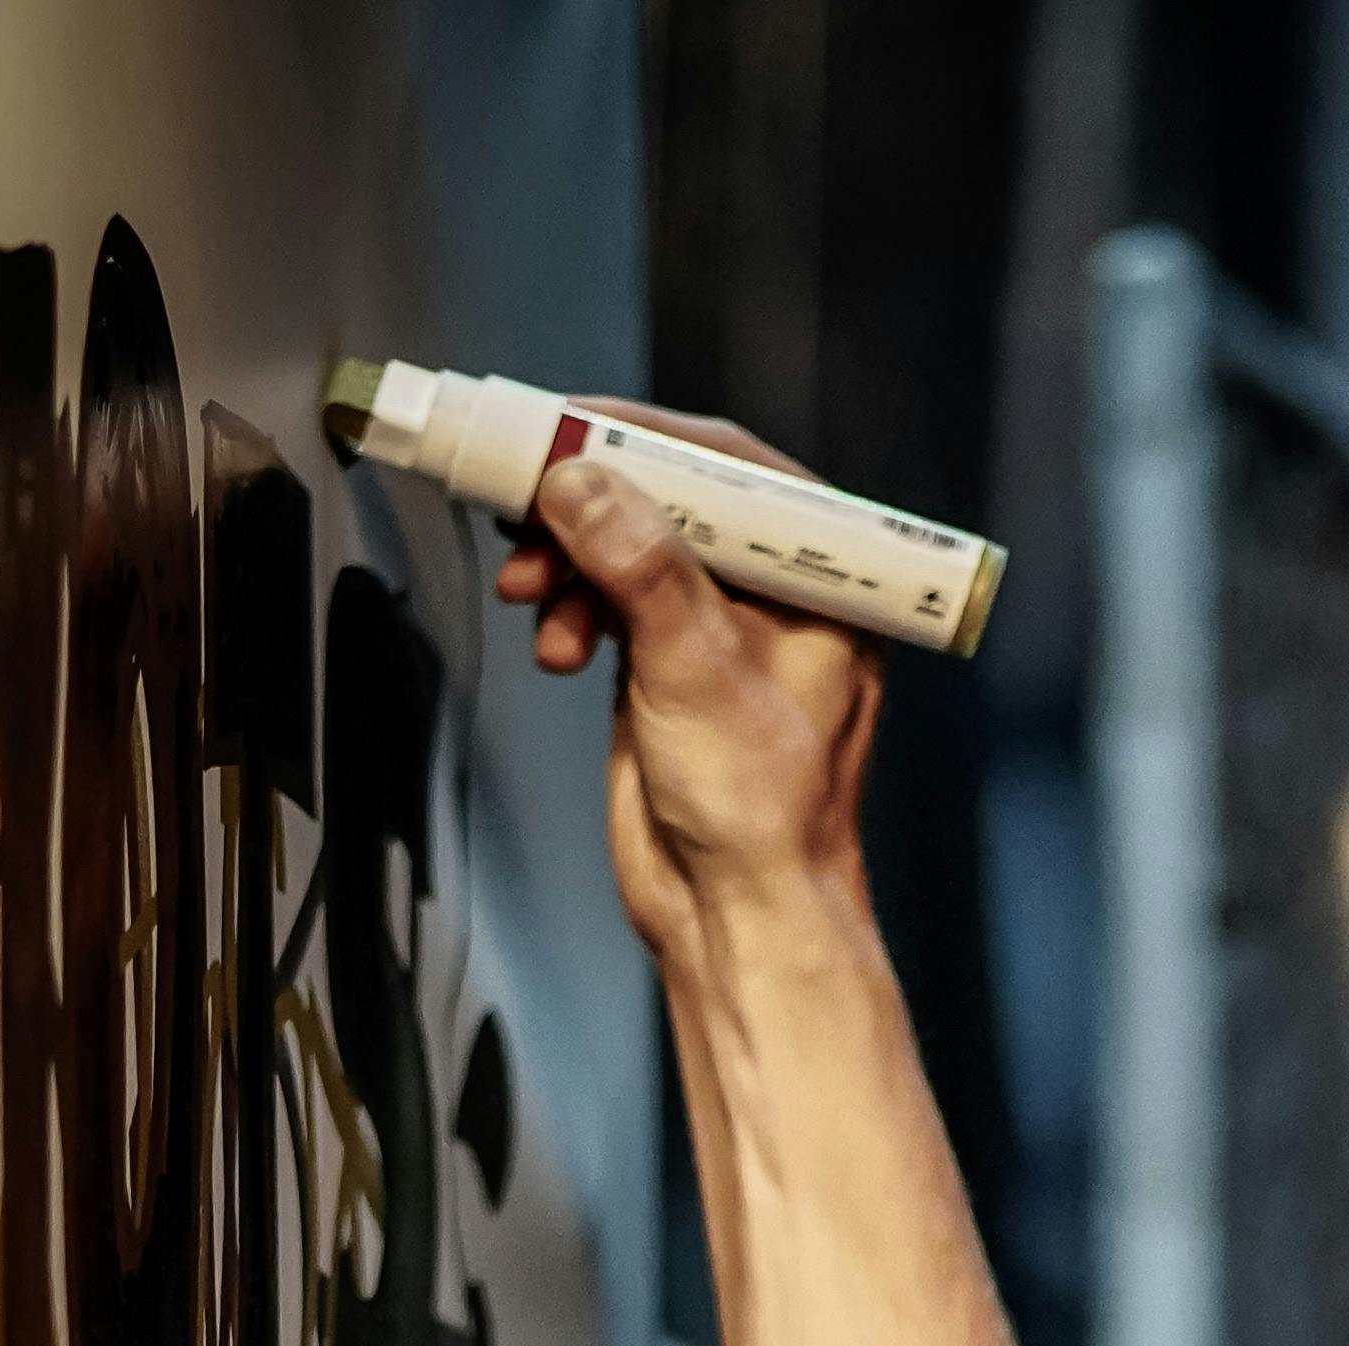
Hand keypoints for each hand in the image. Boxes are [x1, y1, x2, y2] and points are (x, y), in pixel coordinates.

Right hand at [502, 424, 881, 966]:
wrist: (739, 916)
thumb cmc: (764, 814)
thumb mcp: (699, 670)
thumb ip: (643, 566)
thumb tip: (582, 480)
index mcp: (823, 581)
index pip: (735, 468)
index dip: (648, 436)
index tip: (570, 425)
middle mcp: (776, 594)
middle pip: (670, 499)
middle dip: (590, 504)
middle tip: (525, 502)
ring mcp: (720, 629)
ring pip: (628, 549)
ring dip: (567, 560)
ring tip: (530, 591)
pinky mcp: (669, 667)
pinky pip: (608, 602)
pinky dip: (570, 609)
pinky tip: (553, 644)